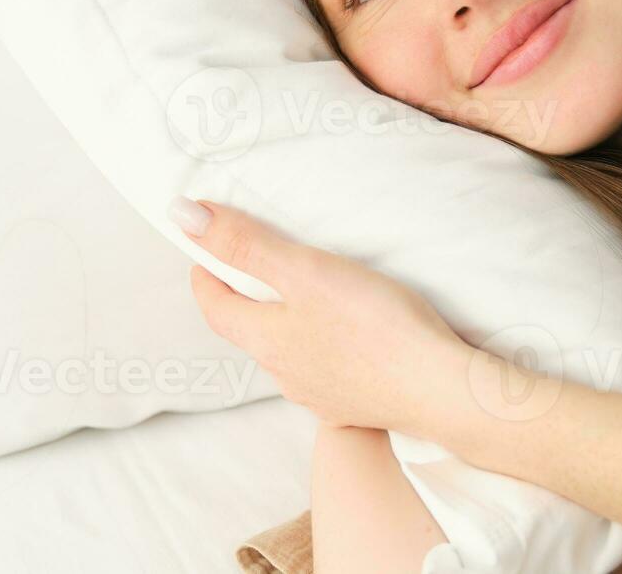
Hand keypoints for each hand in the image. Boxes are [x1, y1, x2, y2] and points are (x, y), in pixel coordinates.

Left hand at [176, 198, 473, 433]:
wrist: (440, 391)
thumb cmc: (374, 326)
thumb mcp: (305, 271)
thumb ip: (245, 244)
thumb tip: (181, 215)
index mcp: (266, 341)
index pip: (216, 308)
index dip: (204, 277)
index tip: (202, 255)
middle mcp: (285, 375)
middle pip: (251, 332)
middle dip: (246, 300)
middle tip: (252, 268)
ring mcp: (321, 396)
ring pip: (289, 355)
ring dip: (286, 326)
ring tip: (304, 298)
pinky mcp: (356, 406)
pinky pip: (326, 374)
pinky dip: (323, 350)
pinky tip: (346, 341)